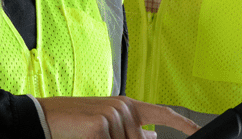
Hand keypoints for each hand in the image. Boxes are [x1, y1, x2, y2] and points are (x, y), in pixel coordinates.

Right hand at [37, 96, 199, 138]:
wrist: (45, 117)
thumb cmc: (74, 124)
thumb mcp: (105, 126)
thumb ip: (126, 130)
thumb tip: (148, 137)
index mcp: (127, 105)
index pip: (162, 114)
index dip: (182, 123)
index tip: (196, 131)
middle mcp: (124, 108)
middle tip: (101, 135)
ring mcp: (113, 115)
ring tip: (89, 135)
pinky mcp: (101, 126)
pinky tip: (86, 137)